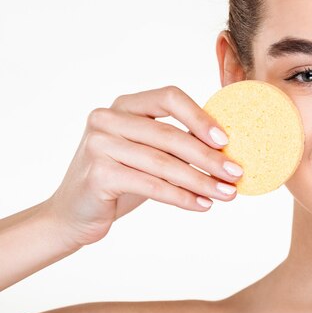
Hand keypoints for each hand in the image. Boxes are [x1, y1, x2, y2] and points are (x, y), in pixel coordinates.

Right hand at [44, 85, 242, 248]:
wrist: (72, 215)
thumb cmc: (120, 180)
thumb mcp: (148, 154)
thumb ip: (177, 143)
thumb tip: (228, 149)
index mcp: (125, 105)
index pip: (169, 97)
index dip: (200, 116)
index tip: (226, 140)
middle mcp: (108, 118)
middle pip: (170, 134)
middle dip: (209, 157)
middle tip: (237, 173)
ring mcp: (99, 145)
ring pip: (163, 163)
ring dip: (201, 180)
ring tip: (227, 194)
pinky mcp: (97, 174)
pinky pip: (151, 185)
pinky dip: (181, 197)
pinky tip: (202, 205)